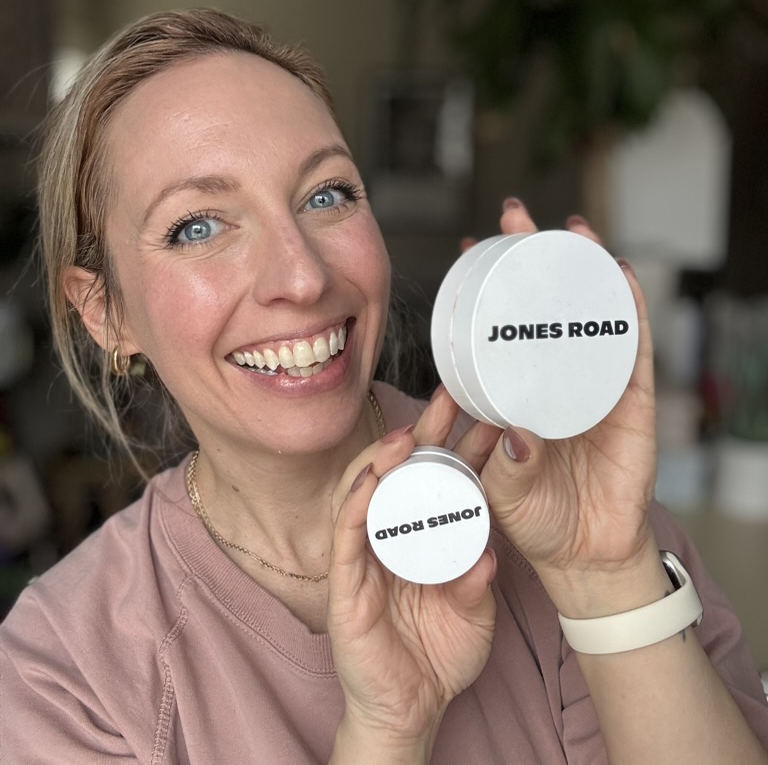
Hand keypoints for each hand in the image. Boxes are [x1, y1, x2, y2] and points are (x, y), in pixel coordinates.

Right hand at [327, 390, 496, 756]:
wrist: (412, 712)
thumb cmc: (439, 656)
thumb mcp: (474, 615)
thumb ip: (478, 584)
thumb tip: (489, 554)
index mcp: (422, 540)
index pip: (436, 482)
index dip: (455, 447)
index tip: (480, 413)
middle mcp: (391, 539)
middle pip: (401, 475)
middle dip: (422, 435)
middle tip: (446, 401)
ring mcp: (365, 559)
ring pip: (367, 494)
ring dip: (383, 462)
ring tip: (407, 436)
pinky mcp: (345, 585)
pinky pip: (347, 537)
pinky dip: (357, 506)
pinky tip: (371, 482)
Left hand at [463, 199, 659, 612]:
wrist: (584, 555)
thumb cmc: (535, 515)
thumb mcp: (502, 489)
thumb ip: (508, 464)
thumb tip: (516, 432)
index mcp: (515, 389)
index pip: (500, 325)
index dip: (485, 287)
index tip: (466, 248)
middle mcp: (553, 377)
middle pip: (544, 305)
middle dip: (531, 257)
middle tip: (515, 216)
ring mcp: (593, 385)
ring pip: (590, 315)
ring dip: (583, 268)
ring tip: (571, 229)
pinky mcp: (633, 402)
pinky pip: (634, 350)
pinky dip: (630, 312)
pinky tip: (620, 276)